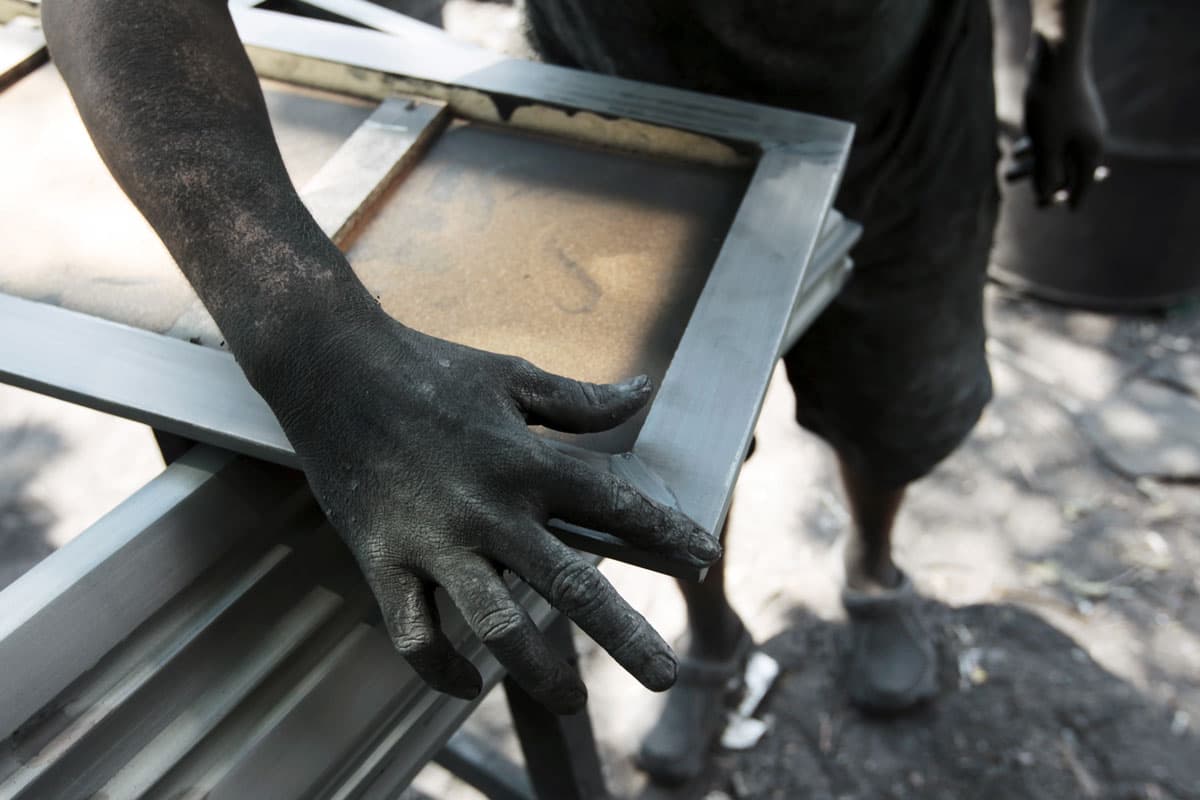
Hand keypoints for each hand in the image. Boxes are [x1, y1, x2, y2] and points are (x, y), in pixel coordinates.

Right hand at [255, 304, 720, 713]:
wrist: (331, 367)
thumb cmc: (430, 368)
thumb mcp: (514, 376)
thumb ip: (581, 400)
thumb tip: (644, 391)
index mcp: (526, 461)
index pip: (614, 507)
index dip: (666, 535)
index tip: (703, 559)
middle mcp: (488, 509)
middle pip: (569, 585)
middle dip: (624, 634)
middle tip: (665, 676)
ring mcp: (433, 541)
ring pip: (494, 625)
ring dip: (537, 670)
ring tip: (571, 700)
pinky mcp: (382, 560)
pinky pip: (413, 633)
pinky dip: (440, 668)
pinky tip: (469, 685)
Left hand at [1019, 33, 1106, 207]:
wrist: (1055, 57)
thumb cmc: (1051, 104)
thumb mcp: (1046, 145)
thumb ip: (1047, 173)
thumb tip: (1044, 198)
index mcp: (1090, 150)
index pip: (1082, 184)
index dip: (1067, 198)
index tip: (1060, 211)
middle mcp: (1089, 138)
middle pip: (1067, 169)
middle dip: (1042, 182)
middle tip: (1027, 199)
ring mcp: (1078, 123)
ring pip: (1055, 151)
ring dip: (1032, 164)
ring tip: (1006, 173)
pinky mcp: (1065, 111)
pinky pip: (1051, 136)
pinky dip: (1035, 145)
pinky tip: (1017, 152)